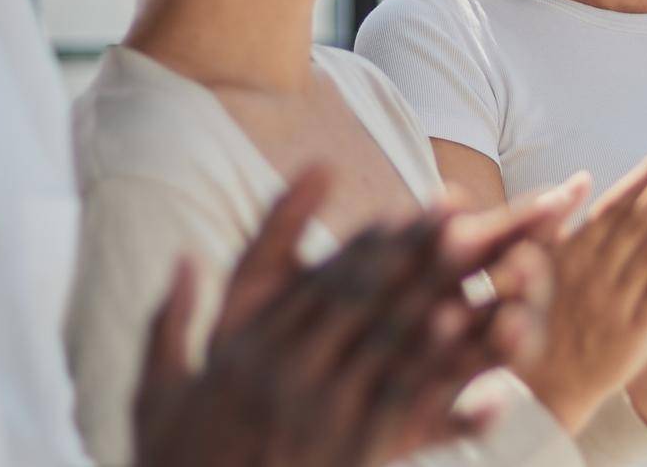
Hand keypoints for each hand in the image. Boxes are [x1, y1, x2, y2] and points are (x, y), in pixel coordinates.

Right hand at [133, 168, 560, 466]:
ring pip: (390, 356)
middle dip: (421, 258)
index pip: (323, 279)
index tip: (418, 205)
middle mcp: (285, 377)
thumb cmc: (170, 465)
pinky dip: (444, 401)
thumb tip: (182, 256)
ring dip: (443, 312)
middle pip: (367, 302)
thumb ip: (170, 320)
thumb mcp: (156, 392)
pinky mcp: (348, 462)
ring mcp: (318, 421)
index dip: (379, 239)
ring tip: (490, 281)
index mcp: (249, 350)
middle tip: (473, 217)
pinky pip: (402, 426)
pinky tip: (487, 384)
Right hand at [516, 138, 646, 432]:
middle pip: (642, 217)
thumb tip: (582, 177)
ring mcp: (615, 301)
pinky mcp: (632, 333)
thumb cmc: (534, 320)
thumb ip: (557, 220)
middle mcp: (596, 270)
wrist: (536, 390)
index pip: (619, 202)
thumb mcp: (533, 265)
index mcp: (575, 251)